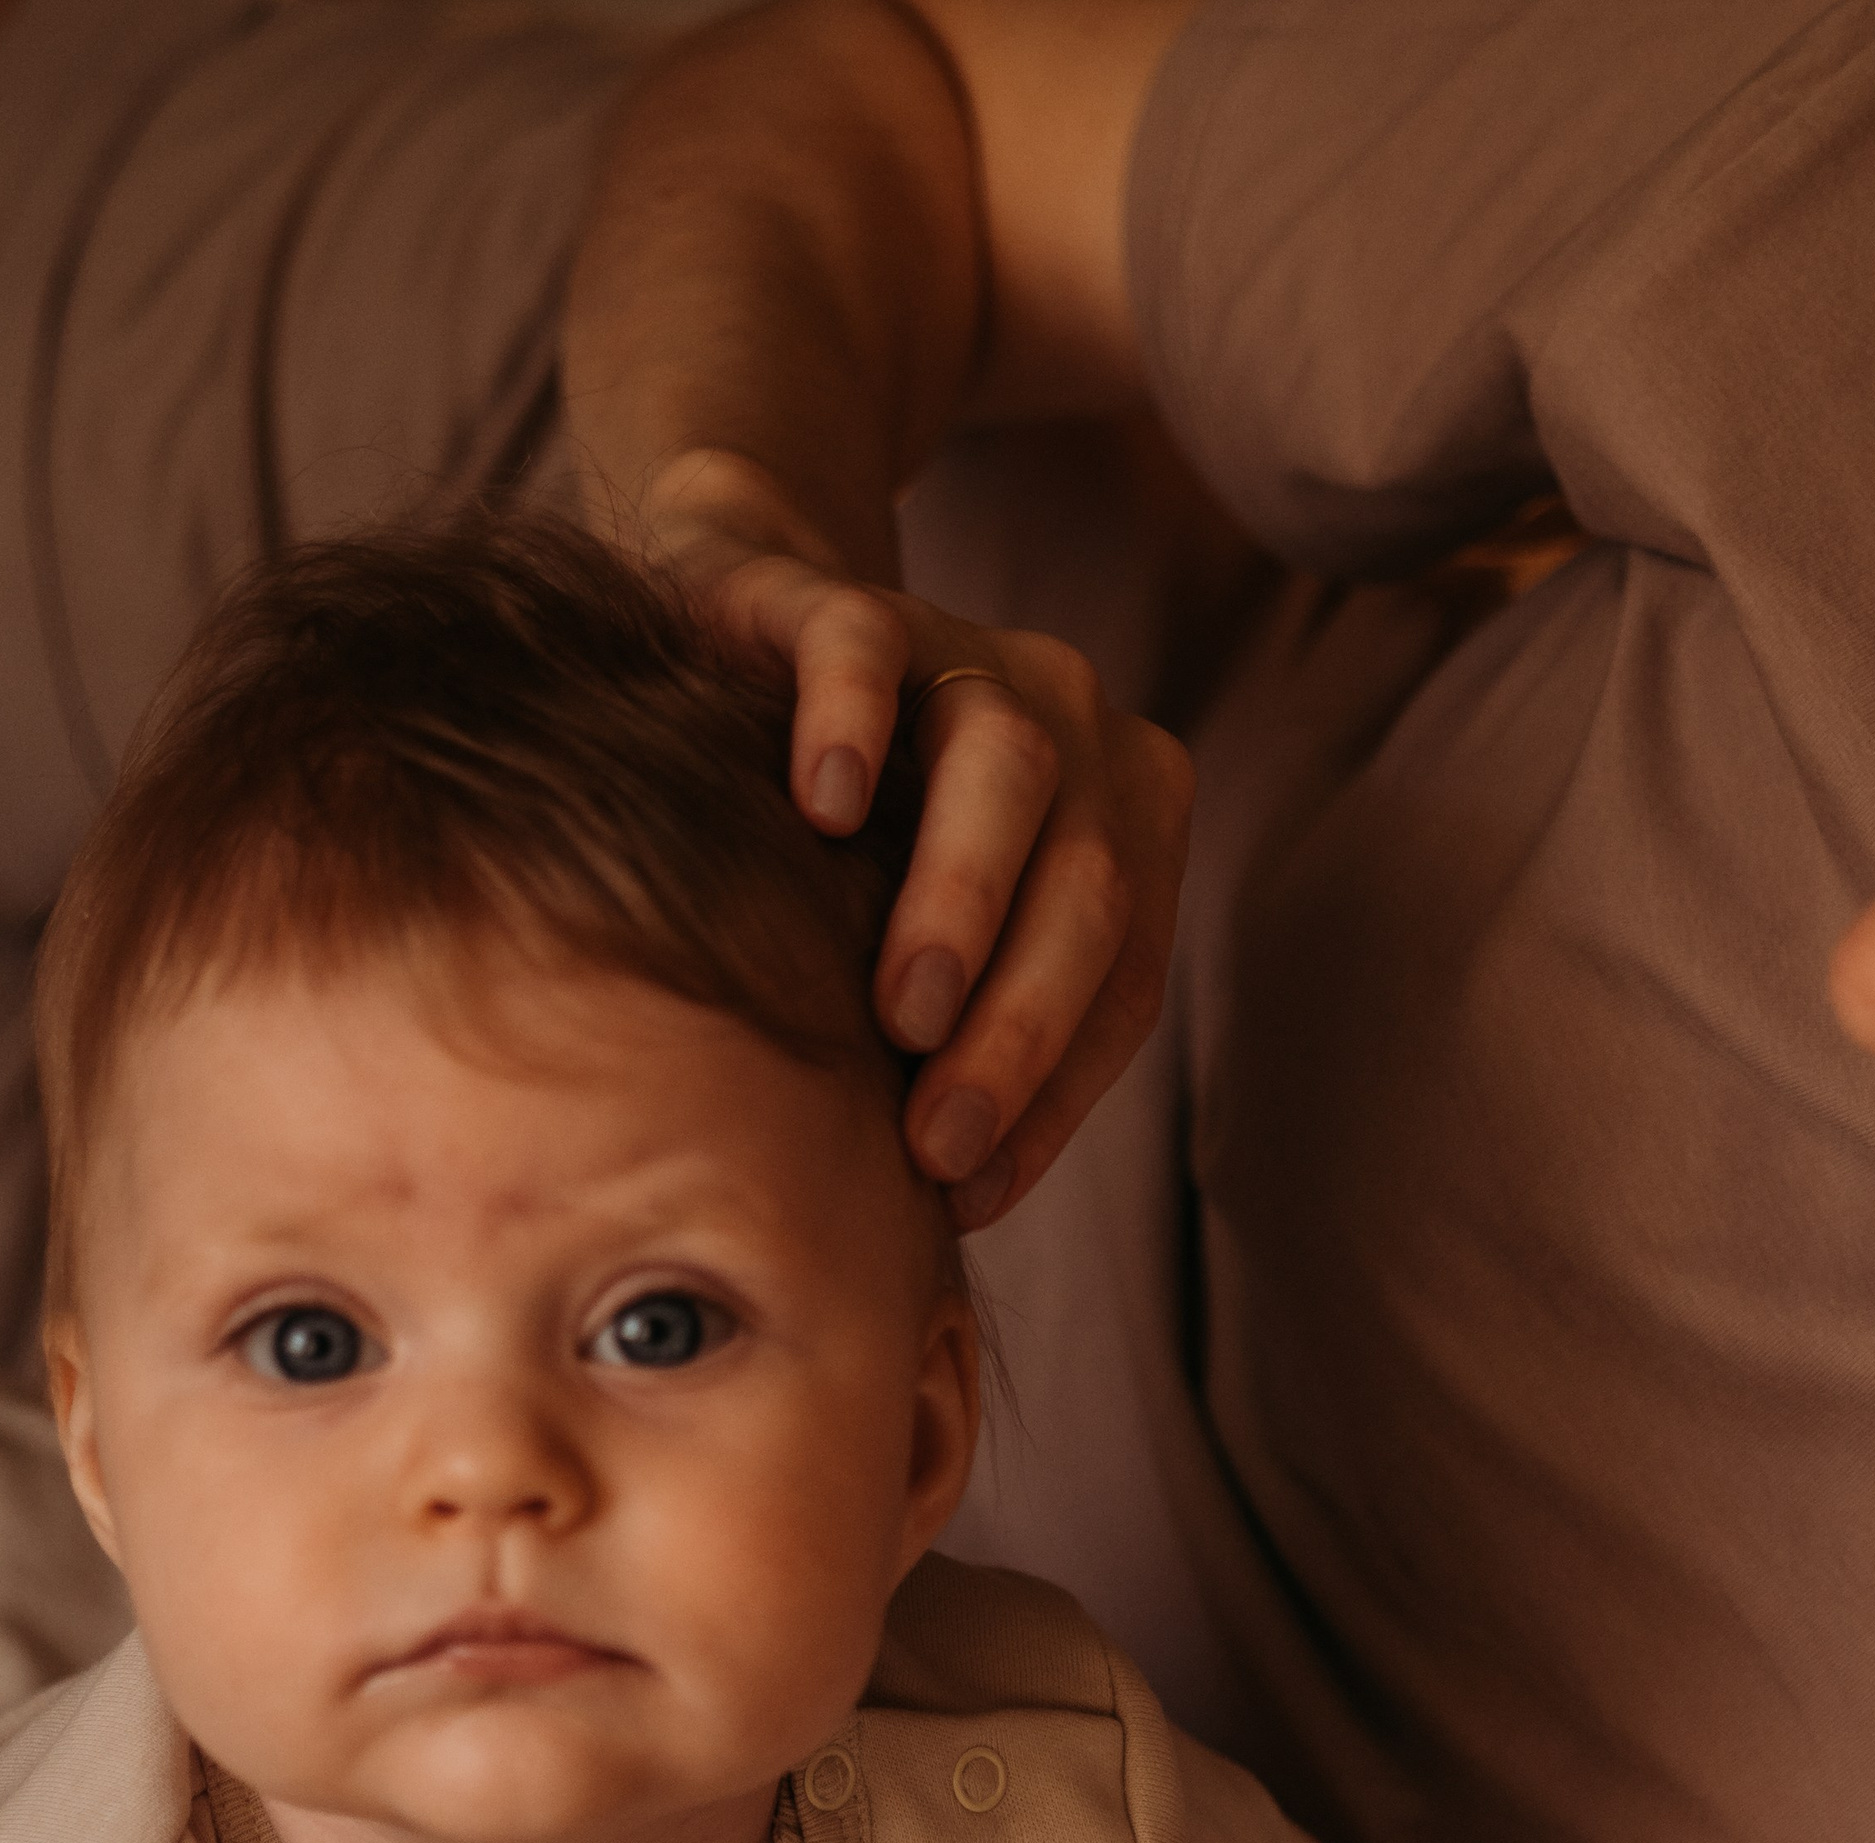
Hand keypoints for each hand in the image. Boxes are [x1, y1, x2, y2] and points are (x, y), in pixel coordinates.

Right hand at [641, 451, 1192, 1231]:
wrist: (749, 635)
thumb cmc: (847, 841)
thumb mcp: (923, 944)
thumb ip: (958, 1039)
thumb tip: (946, 1211)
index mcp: (1124, 822)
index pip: (1125, 977)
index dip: (1056, 1094)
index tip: (970, 1192)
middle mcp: (1074, 729)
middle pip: (1088, 885)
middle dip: (1018, 1029)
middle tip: (933, 1142)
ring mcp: (970, 650)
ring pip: (1008, 768)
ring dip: (964, 900)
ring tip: (903, 1013)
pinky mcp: (853, 599)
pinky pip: (868, 650)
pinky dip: (854, 724)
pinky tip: (823, 806)